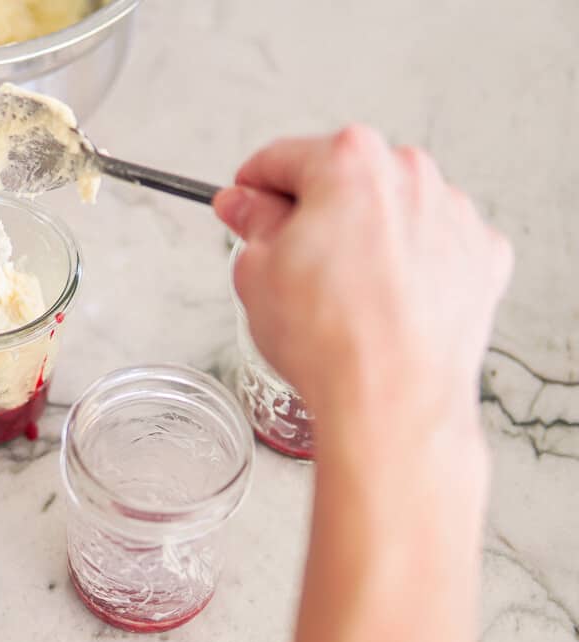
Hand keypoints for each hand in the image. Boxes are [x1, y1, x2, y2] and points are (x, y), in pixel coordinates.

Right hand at [214, 126, 512, 434]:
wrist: (394, 399)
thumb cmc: (329, 340)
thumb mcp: (257, 272)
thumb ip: (251, 223)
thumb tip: (243, 205)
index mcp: (349, 163)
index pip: (282, 159)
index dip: (252, 188)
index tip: (245, 206)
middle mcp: (410, 175)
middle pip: (345, 179)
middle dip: (314, 212)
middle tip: (290, 261)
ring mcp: (453, 214)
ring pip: (393, 210)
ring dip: (365, 236)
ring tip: (343, 293)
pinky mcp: (481, 256)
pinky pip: (434, 245)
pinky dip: (409, 264)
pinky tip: (385, 301)